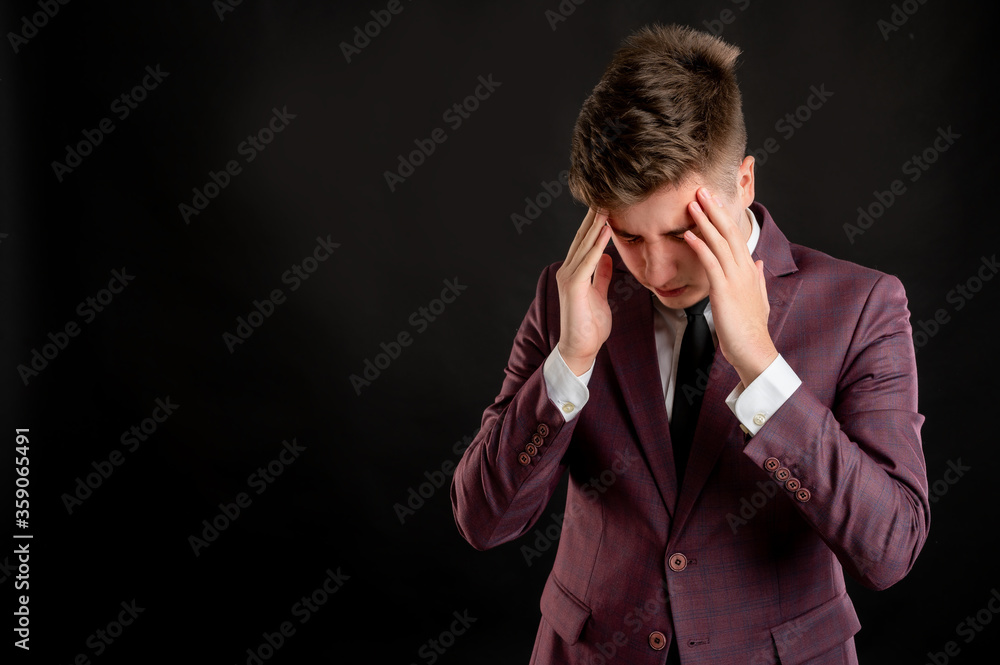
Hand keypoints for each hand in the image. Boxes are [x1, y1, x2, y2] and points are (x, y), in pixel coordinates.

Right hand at [556, 207, 613, 375]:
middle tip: (604, 194)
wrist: (580, 349)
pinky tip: (606, 230)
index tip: (606, 205)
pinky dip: (597, 245)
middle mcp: (568, 271)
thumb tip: (607, 259)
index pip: (585, 243)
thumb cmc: (589, 326)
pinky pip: (588, 261)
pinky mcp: (574, 287)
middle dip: (593, 217)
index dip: (594, 224)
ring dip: (595, 225)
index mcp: (575, 273)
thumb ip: (601, 277)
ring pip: (584, 246)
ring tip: (605, 205)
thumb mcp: (599, 296)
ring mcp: (569, 278)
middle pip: (582, 239)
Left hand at [684, 187, 776, 386]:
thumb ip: (757, 278)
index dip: (723, 217)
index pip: (735, 236)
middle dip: (714, 209)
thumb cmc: (751, 328)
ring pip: (719, 242)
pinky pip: (710, 263)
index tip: (712, 201)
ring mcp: (735, 278)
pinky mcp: (724, 290)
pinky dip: (699, 246)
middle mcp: (744, 269)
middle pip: (729, 231)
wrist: (754, 350)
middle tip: (700, 190)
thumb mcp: (758, 298)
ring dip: (704, 221)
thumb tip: (758, 262)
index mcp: (750, 270)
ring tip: (692, 204)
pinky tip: (689, 235)